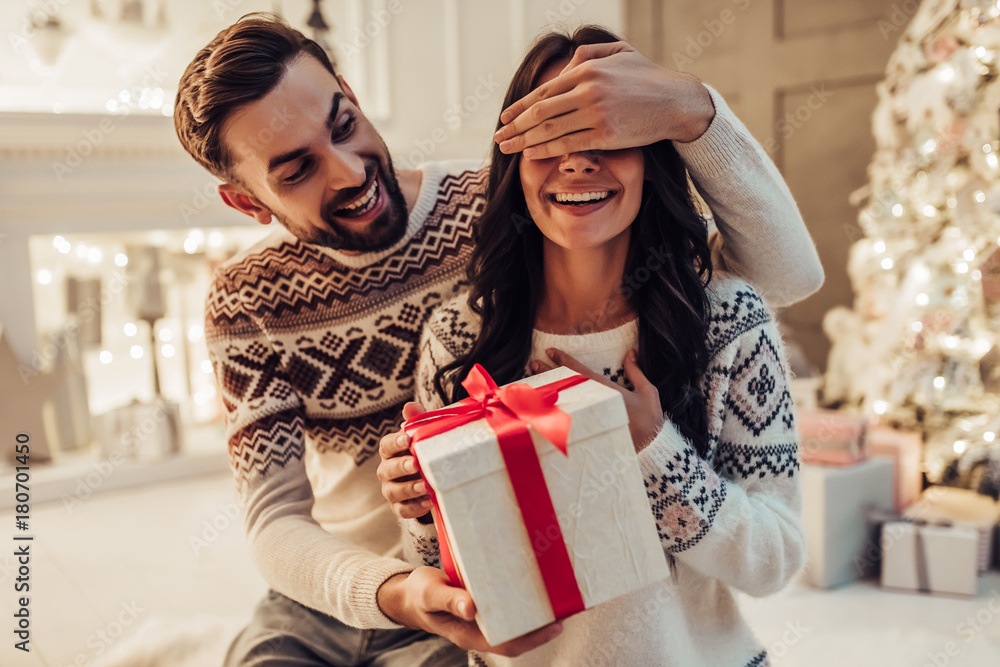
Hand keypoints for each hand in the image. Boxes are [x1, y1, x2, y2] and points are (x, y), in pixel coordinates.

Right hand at [377, 402, 432, 519]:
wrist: (430, 477)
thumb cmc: (423, 452)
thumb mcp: (422, 435)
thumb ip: (416, 420)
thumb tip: (410, 406)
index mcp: (390, 451)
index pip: (386, 445)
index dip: (395, 442)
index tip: (407, 439)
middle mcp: (387, 470)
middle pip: (387, 469)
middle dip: (401, 467)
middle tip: (416, 464)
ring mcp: (391, 490)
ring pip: (393, 491)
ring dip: (408, 488)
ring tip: (425, 486)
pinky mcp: (400, 507)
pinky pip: (403, 510)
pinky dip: (415, 507)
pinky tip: (428, 501)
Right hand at [377, 568, 562, 656]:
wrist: (407, 595)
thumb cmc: (418, 595)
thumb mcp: (430, 594)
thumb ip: (449, 601)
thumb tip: (472, 609)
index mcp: (469, 634)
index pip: (509, 643)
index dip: (534, 637)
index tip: (556, 624)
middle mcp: (481, 629)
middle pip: (519, 634)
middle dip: (544, 624)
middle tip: (567, 605)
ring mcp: (483, 619)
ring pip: (516, 621)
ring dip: (537, 612)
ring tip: (559, 595)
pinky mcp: (484, 605)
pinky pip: (508, 606)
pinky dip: (523, 599)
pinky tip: (534, 585)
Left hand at [493, 42, 714, 158]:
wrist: (677, 102)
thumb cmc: (647, 77)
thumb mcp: (617, 53)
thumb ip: (587, 56)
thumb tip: (562, 67)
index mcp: (587, 69)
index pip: (544, 91)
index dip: (520, 106)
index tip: (505, 117)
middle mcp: (588, 90)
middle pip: (541, 112)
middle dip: (515, 126)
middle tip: (498, 137)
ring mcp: (596, 114)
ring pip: (550, 130)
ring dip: (524, 141)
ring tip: (508, 148)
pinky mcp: (606, 135)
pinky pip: (568, 144)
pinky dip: (546, 150)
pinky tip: (531, 153)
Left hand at [532, 348, 662, 451]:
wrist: (650, 449)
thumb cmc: (650, 420)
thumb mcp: (648, 392)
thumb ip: (636, 372)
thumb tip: (630, 352)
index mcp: (607, 393)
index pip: (581, 373)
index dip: (565, 360)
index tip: (551, 350)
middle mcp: (594, 405)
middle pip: (565, 386)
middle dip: (548, 373)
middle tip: (533, 362)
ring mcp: (589, 419)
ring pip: (562, 401)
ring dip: (547, 388)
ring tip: (532, 378)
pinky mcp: (588, 430)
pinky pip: (565, 416)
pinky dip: (551, 407)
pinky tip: (540, 401)